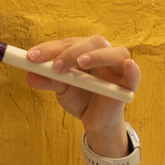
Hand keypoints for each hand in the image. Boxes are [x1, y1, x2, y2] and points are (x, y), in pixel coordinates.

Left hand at [22, 35, 139, 157]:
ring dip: (97, 56)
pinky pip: (134, 72)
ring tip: (81, 63)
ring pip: (113, 52)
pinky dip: (132, 68)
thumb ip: (49, 80)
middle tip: (55, 67)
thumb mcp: (61, 90)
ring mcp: (118, 66)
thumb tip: (30, 76)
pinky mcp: (129, 82)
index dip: (49, 48)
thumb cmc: (81, 98)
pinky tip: (128, 66)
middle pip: (90, 43)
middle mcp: (102, 53)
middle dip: (70, 52)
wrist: (95, 121)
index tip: (31, 57)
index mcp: (83, 51)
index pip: (66, 43)